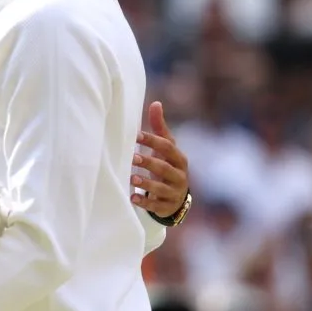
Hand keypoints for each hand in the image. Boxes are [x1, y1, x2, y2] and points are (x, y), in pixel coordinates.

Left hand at [130, 101, 188, 218]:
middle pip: (165, 168)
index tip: (136, 135)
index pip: (168, 147)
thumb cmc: (166, 165)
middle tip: (133, 158)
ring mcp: (174, 193)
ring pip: (161, 189)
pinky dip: (145, 203)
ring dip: (146, 184)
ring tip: (132, 178)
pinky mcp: (166, 207)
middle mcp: (179, 176)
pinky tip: (132, 198)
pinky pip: (156, 206)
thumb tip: (156, 103)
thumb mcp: (166, 148)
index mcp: (179, 159)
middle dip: (149, 163)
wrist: (176, 197)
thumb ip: (160, 128)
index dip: (153, 141)